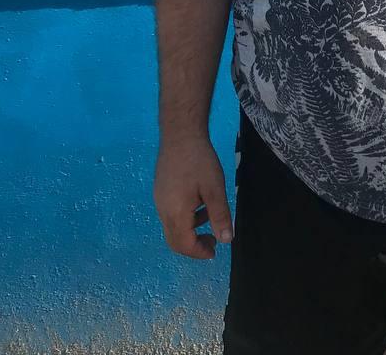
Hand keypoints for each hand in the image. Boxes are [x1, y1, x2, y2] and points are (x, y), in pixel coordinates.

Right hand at [154, 133, 233, 258]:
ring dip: (190, 230)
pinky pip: (170, 214)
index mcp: (175, 213)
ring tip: (209, 217)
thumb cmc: (199, 161)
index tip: (215, 250)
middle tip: (213, 241)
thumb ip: (219, 216)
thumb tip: (226, 240)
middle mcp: (162, 210)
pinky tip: (198, 202)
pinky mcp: (160, 190)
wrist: (180, 134)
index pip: (184, 245)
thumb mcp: (214, 189)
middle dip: (193, 245)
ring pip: (172, 227)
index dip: (200, 252)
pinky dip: (185, 218)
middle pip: (174, 240)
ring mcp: (159, 200)